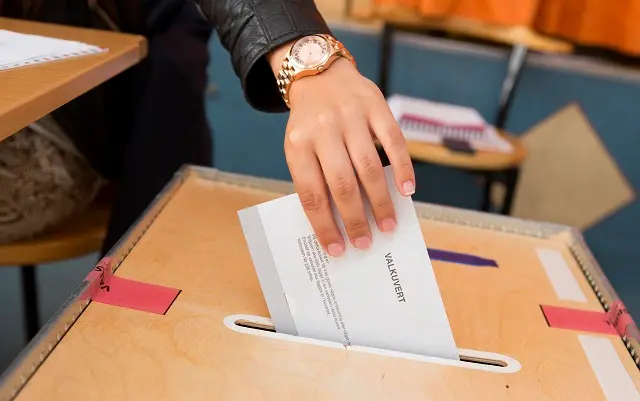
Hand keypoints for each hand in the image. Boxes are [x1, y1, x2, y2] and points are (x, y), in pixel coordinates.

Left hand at [268, 49, 414, 256]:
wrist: (319, 75)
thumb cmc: (310, 124)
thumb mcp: (299, 147)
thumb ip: (315, 177)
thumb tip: (340, 222)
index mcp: (298, 145)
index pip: (311, 194)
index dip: (324, 225)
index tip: (336, 249)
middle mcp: (323, 130)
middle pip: (342, 184)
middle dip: (355, 219)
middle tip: (365, 242)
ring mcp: (351, 117)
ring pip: (369, 166)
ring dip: (380, 201)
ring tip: (388, 225)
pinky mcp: (375, 106)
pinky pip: (393, 141)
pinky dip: (403, 168)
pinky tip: (408, 191)